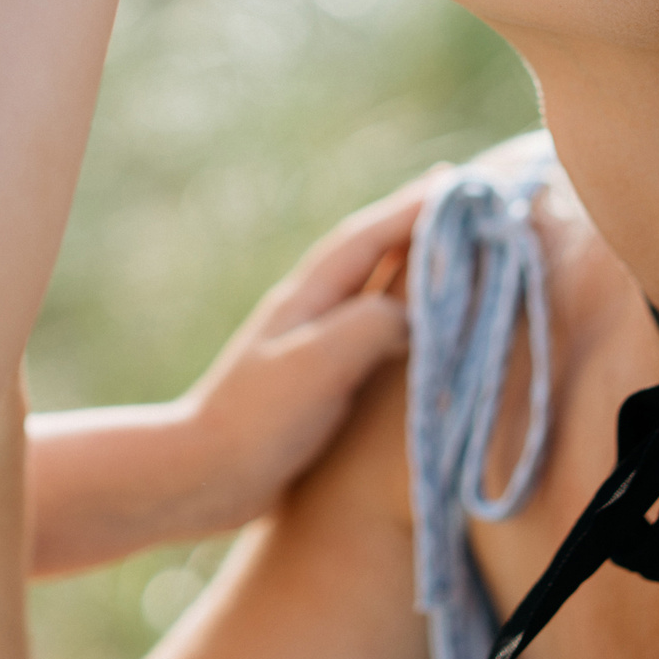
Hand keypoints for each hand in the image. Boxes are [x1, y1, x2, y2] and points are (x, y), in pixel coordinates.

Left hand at [23, 175, 430, 576]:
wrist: (201, 475)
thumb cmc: (258, 420)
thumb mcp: (319, 365)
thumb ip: (371, 325)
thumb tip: (417, 313)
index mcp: (308, 296)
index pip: (369, 238)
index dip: (414, 209)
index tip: (458, 183)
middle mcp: (309, 309)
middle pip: (369, 251)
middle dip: (412, 223)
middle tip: (456, 196)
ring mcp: (308, 342)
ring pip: (367, 286)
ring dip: (404, 260)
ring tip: (441, 243)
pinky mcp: (312, 379)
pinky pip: (367, 327)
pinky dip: (397, 311)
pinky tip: (407, 320)